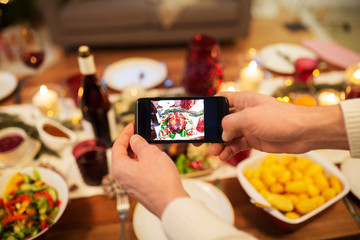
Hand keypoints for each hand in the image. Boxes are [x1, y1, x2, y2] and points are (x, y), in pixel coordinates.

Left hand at [111, 122, 188, 217]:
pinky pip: (140, 173)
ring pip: (133, 164)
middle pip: (123, 155)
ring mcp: (131, 185)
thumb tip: (134, 139)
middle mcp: (122, 178)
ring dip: (141, 154)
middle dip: (133, 144)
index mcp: (119, 168)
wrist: (171, 203)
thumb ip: (139, 144)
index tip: (132, 126)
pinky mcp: (141, 190)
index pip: (117, 146)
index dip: (125, 133)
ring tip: (153, 148)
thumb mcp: (150, 153)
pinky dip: (146, 164)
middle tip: (142, 135)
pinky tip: (157, 162)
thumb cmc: (160, 181)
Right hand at [211, 91, 346, 160]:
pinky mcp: (255, 139)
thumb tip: (222, 134)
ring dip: (220, 144)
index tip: (200, 119)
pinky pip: (237, 145)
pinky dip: (230, 150)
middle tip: (204, 143)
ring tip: (215, 153)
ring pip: (229, 135)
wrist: (303, 132)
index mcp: (243, 100)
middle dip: (213, 132)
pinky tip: (224, 157)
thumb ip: (230, 123)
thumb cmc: (279, 118)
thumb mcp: (249, 117)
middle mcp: (244, 112)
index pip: (221, 100)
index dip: (210, 108)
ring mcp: (249, 127)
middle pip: (222, 121)